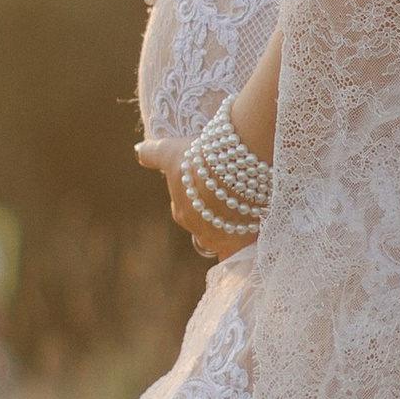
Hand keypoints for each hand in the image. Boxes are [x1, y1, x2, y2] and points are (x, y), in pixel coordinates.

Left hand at [136, 134, 254, 260]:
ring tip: (251, 206)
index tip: (209, 185)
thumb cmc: (198, 158)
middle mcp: (202, 232)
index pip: (186, 212)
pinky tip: (260, 228)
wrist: (235, 165)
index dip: (197, 199)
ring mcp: (226, 238)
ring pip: (231, 238)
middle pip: (209, 228)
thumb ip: (153, 154)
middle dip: (218, 214)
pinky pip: (249, 248)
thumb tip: (138, 150)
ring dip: (238, 226)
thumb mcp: (171, 153)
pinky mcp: (249, 239)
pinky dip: (253, 240)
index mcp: (183, 213)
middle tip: (232, 192)